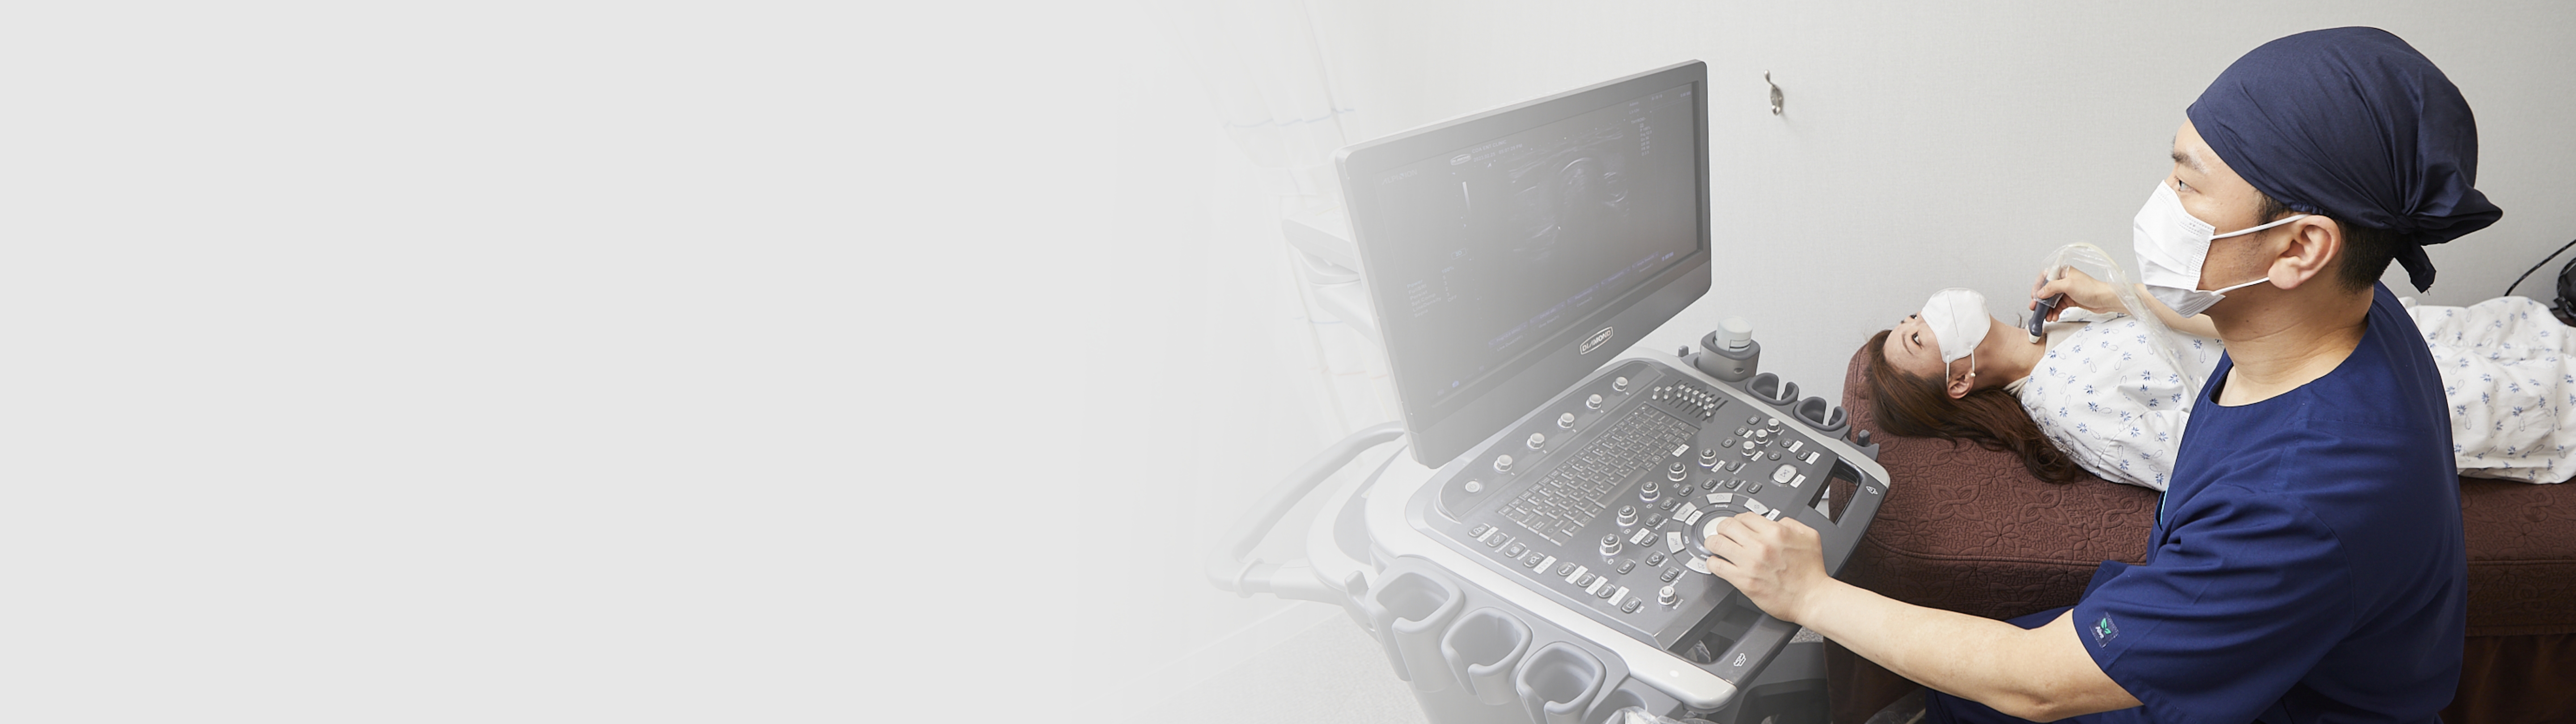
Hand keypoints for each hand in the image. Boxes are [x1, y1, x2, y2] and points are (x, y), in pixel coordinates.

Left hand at [1702, 512, 1833, 623]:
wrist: (1812, 598)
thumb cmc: (1812, 571)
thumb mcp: (1809, 537)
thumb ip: (1791, 523)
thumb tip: (1776, 520)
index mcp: (1775, 532)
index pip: (1744, 517)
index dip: (1738, 520)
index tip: (1737, 526)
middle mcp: (1760, 546)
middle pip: (1727, 526)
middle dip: (1722, 528)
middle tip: (1722, 533)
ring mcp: (1750, 563)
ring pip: (1717, 543)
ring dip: (1713, 543)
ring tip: (1714, 546)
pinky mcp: (1744, 581)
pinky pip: (1717, 566)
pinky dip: (1712, 563)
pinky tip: (1716, 563)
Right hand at [2030, 267, 2126, 319]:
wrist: (2104, 299)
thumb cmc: (2091, 289)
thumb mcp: (2068, 285)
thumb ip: (2051, 287)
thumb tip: (2040, 293)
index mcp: (2063, 272)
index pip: (2044, 277)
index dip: (2037, 287)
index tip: (2034, 296)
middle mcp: (2064, 280)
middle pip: (2046, 290)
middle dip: (2041, 302)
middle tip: (2036, 309)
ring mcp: (2067, 290)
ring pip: (2052, 300)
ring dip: (2048, 309)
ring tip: (2048, 316)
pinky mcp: (2070, 299)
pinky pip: (2058, 306)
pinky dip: (2055, 312)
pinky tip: (2054, 316)